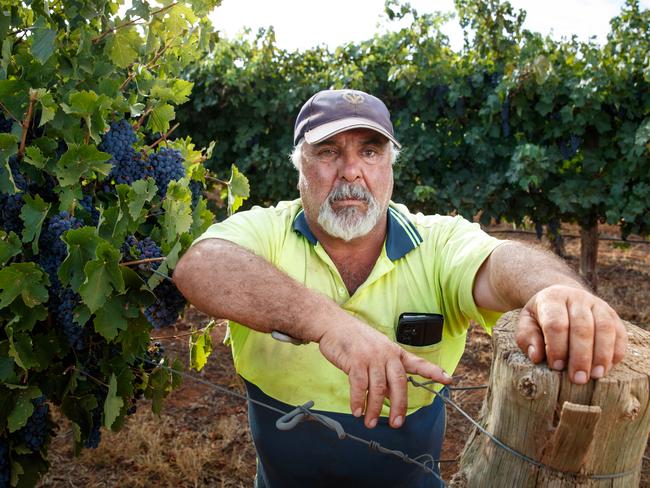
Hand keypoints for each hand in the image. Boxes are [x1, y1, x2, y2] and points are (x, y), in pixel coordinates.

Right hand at [317, 319, 450, 428]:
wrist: (332, 323)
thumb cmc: (353, 339)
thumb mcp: (375, 352)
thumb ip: (383, 373)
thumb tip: (387, 396)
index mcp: (393, 351)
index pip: (417, 362)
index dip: (433, 372)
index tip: (448, 379)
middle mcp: (386, 353)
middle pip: (399, 383)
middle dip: (399, 405)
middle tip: (397, 423)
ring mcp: (371, 356)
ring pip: (378, 388)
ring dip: (375, 408)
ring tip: (371, 422)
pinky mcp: (355, 360)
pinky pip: (359, 385)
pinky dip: (358, 401)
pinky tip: (358, 411)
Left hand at [516, 284, 627, 383]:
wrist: (562, 297)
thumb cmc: (541, 316)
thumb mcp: (526, 322)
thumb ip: (527, 337)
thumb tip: (536, 357)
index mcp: (552, 298)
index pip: (556, 323)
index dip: (557, 347)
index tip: (556, 367)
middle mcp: (577, 298)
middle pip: (582, 327)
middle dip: (580, 356)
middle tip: (578, 379)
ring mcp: (598, 304)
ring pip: (605, 328)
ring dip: (602, 355)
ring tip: (595, 375)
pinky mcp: (613, 314)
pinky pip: (619, 333)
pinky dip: (616, 352)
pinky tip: (607, 368)